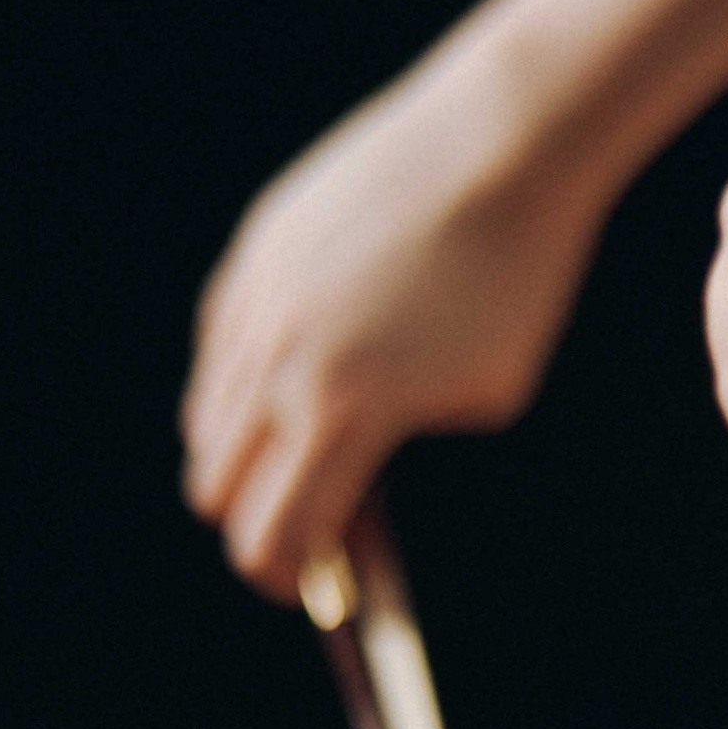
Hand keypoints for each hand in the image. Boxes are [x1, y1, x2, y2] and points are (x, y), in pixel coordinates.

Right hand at [181, 52, 606, 597]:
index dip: (280, 577)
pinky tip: (285, 378)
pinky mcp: (260, 244)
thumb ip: (406, 445)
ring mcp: (260, 297)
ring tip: (289, 454)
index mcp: (341, 411)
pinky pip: (222, 337)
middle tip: (292, 528)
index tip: (300, 587)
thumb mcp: (486, 391)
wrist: (503, 141)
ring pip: (208, 409)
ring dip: (239, 449)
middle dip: (250, 518)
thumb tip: (358, 480)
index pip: (271, 532)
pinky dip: (240, 376)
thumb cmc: (519, 274)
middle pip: (217, 481)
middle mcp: (280, 360)